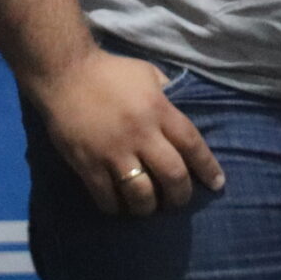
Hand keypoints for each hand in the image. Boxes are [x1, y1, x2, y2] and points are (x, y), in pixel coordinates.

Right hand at [27, 49, 224, 217]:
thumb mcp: (147, 73)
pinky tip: (120, 207)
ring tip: (149, 207)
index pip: (192, 144)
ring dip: (149, 207)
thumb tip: (182, 110)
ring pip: (141, 193)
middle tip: (179, 201)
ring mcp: (113, 152)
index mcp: (158, 110)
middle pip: (172, 175)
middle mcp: (140, 134)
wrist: (63, 73)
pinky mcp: (88, 164)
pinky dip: (117, 208)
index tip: (216, 183)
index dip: (207, 167)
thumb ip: (167, 94)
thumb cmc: (109, 71)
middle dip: (181, 195)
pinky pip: (107, 197)